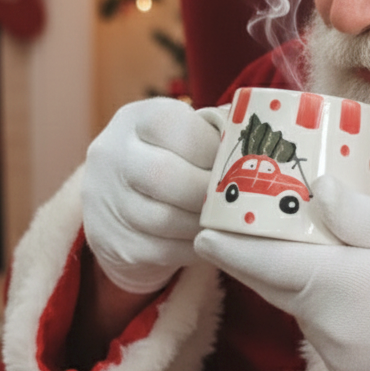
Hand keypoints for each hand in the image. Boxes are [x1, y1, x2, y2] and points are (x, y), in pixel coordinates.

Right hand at [82, 97, 220, 294]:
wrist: (115, 204)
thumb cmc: (168, 160)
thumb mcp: (179, 134)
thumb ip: (213, 133)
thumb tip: (261, 145)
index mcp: (134, 120)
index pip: (168, 124)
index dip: (208, 146)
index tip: (232, 161)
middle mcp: (112, 156)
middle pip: (163, 175)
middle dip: (207, 190)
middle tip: (234, 198)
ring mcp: (107, 201)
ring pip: (164, 219)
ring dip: (203, 223)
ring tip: (227, 221)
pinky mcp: (115, 242)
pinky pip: (163, 249)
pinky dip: (194, 247)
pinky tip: (210, 239)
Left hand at [194, 175, 369, 370]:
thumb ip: (359, 215)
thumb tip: (317, 190)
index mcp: (334, 283)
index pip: (263, 264)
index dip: (229, 248)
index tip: (202, 234)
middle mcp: (323, 323)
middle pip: (272, 286)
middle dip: (251, 260)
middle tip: (237, 232)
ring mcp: (333, 354)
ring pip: (298, 310)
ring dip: (296, 285)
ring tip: (309, 253)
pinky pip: (320, 334)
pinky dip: (323, 312)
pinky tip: (348, 294)